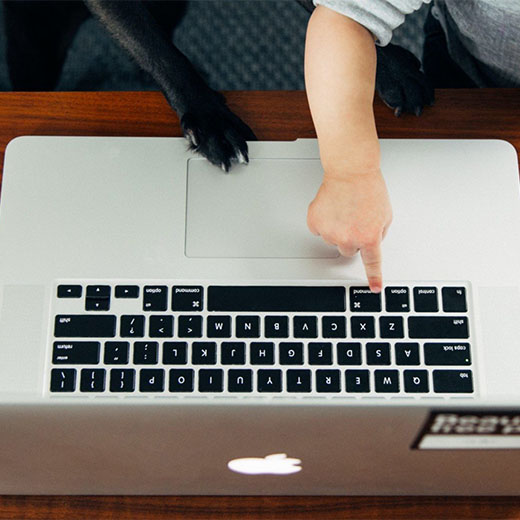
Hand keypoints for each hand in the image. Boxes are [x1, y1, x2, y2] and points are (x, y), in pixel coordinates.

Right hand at [307, 169, 391, 291]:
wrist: (350, 171)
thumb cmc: (369, 188)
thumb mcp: (385, 215)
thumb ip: (378, 233)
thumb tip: (369, 241)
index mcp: (369, 237)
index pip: (372, 263)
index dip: (374, 278)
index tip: (374, 288)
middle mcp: (348, 238)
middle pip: (348, 251)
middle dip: (352, 238)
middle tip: (355, 219)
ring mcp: (329, 232)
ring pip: (332, 239)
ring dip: (337, 228)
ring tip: (344, 209)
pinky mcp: (315, 222)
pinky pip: (319, 230)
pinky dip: (323, 221)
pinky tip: (332, 208)